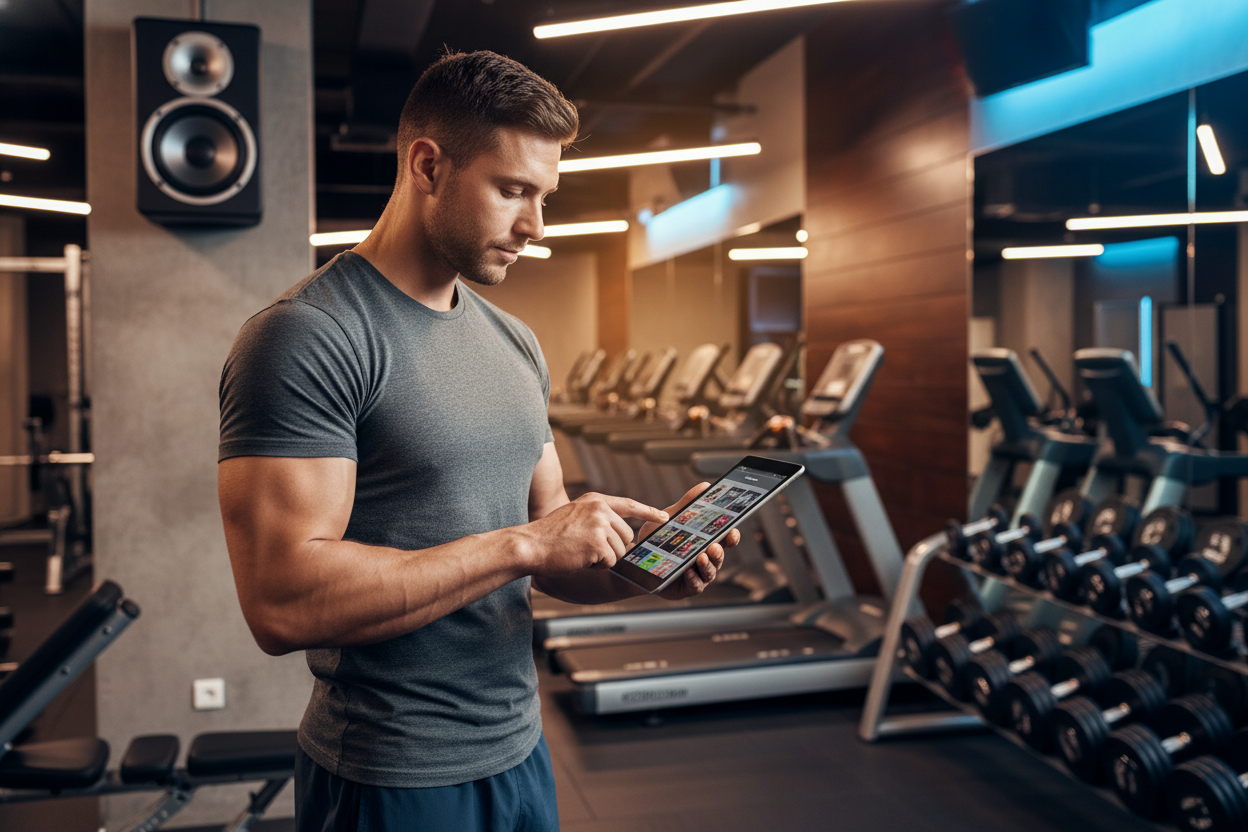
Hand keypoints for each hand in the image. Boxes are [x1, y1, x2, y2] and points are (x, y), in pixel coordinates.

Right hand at [524, 492, 667, 574]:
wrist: (531, 545)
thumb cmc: (550, 536)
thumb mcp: (575, 515)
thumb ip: (597, 518)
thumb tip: (622, 533)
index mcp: (595, 500)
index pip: (629, 504)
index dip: (648, 512)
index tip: (664, 517)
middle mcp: (600, 509)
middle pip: (626, 536)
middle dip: (613, 548)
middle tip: (588, 548)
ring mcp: (600, 525)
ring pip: (620, 552)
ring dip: (603, 558)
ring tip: (580, 552)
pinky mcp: (598, 543)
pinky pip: (610, 562)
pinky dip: (596, 566)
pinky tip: (580, 558)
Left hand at [645, 482, 740, 600]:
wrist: (632, 561)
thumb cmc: (656, 539)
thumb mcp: (670, 518)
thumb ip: (687, 503)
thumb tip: (705, 486)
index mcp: (705, 542)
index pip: (725, 540)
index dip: (732, 536)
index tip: (732, 530)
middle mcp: (704, 560)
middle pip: (719, 557)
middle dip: (719, 552)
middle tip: (714, 546)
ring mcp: (696, 575)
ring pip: (710, 573)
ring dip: (708, 565)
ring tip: (701, 557)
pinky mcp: (686, 589)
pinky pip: (696, 586)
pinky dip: (694, 579)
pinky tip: (689, 571)